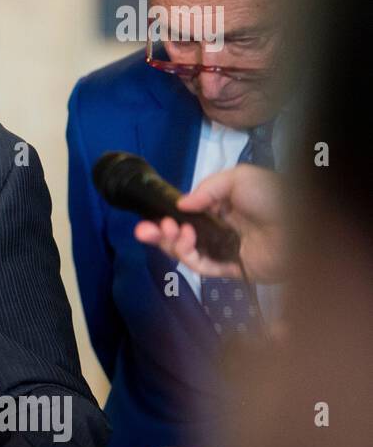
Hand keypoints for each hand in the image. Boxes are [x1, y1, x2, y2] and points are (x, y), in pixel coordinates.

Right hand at [134, 164, 284, 280]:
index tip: (154, 215)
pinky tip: (185, 241)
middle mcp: (220, 229)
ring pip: (188, 252)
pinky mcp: (231, 268)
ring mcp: (224, 249)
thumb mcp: (239, 177)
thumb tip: (181, 205)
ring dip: (171, 243)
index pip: (187, 214)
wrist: (302, 224)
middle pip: (182, 235)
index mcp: (222, 206)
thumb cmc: (273, 196)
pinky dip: (188, 256)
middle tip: (143, 230)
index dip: (168, 216)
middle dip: (159, 233)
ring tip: (169, 232)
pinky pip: (203, 267)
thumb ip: (206, 189)